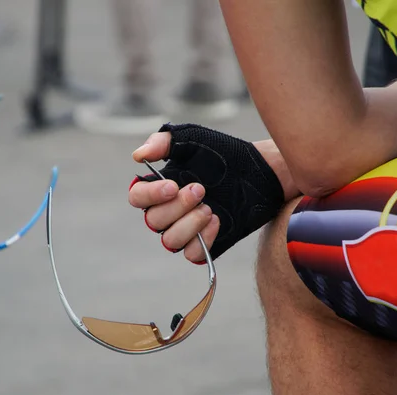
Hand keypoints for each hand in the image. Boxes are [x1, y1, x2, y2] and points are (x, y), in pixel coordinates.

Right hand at [128, 124, 285, 262]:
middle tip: (201, 189)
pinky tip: (217, 220)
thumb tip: (138, 155)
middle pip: (153, 220)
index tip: (172, 186)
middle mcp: (168, 210)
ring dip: (188, 225)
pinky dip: (203, 239)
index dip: (150, 195)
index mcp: (159, 186)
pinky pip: (191, 253)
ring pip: (170, 240)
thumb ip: (162, 142)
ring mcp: (185, 228)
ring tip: (209, 208)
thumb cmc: (223, 152)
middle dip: (177, 206)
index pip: (137, 197)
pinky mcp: (205, 242)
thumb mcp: (191, 138)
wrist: (259, 169)